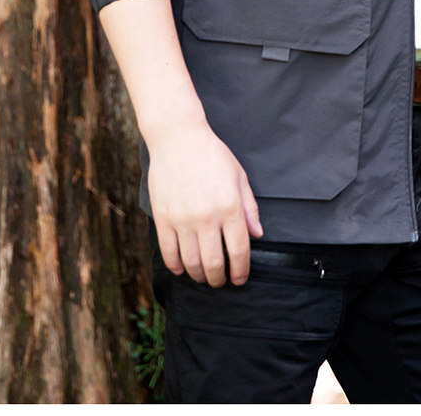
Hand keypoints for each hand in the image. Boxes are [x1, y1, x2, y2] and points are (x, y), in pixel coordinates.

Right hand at [147, 118, 262, 286]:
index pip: (239, 251)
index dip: (241, 270)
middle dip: (220, 279)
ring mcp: (183, 219)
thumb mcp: (239, 177)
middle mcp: (207, 217)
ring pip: (192, 262)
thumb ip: (250, 208)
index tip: (241, 278)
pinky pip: (169, 253)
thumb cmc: (212, 156)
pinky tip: (183, 268)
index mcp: (230, 207)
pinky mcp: (163, 218)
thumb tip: (257, 235)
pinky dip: (177, 266)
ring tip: (204, 276)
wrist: (179, 139)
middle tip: (222, 281)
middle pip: (214, 263)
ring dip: (199, 275)